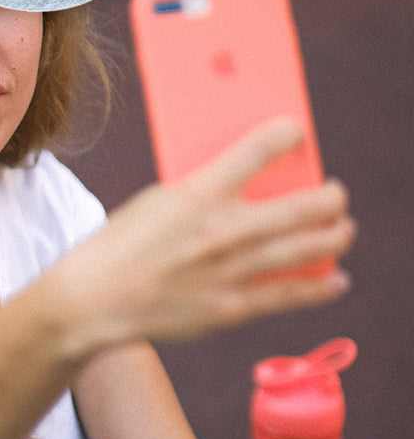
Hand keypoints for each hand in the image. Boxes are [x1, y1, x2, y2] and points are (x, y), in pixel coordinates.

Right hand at [62, 117, 354, 347]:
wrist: (94, 300)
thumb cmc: (124, 245)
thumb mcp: (158, 201)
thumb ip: (204, 192)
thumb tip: (247, 185)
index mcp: (197, 192)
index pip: (258, 148)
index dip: (287, 133)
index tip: (298, 130)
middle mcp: (222, 229)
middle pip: (303, 204)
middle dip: (331, 197)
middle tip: (336, 194)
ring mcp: (232, 271)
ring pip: (307, 248)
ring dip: (335, 236)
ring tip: (343, 230)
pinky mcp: (232, 307)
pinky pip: (290, 295)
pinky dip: (321, 286)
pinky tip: (336, 279)